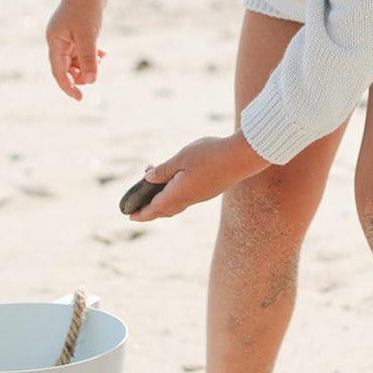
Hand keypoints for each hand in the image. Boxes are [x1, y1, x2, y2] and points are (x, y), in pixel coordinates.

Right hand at [46, 0, 108, 100]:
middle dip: (81, 75)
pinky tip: (103, 53)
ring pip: (75, 59)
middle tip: (95, 75)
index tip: (80, 98)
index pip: (59, 72)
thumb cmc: (86, 9)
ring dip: (88, 64)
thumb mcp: (88, 37)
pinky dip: (91, 55)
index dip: (68, 87)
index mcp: (55, 42)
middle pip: (66, 68)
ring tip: (101, 59)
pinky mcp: (77, 31)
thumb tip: (91, 81)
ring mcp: (67, 36)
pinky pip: (82, 50)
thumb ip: (88, 59)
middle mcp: (58, 40)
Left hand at [128, 134, 270, 221]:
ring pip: (176, 204)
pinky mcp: (209, 190)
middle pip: (165, 209)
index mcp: (178, 193)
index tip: (130, 217)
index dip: (141, 213)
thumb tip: (148, 178)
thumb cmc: (210, 155)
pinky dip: (174, 194)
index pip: (155, 208)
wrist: (242, 157)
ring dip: (162, 199)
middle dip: (150, 208)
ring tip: (154, 184)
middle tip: (138, 203)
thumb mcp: (181, 158)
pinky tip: (175, 181)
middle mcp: (189, 199)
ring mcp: (201, 196)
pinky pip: (186, 198)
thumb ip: (164, 170)